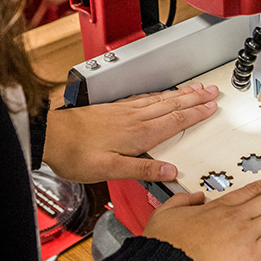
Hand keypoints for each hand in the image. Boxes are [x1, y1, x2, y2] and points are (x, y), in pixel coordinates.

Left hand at [41, 83, 219, 184]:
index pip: (173, 121)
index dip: (195, 114)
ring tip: (193, 89)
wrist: (48, 134)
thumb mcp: (109, 169)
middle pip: (170, 106)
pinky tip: (158, 95)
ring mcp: (122, 112)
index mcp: (136, 134)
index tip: (211, 107)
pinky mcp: (111, 109)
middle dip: (193, 99)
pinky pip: (143, 98)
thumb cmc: (74, 154)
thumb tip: (169, 171)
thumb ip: (141, 169)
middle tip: (211, 91)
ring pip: (158, 100)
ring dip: (179, 94)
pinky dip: (157, 95)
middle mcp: (132, 118)